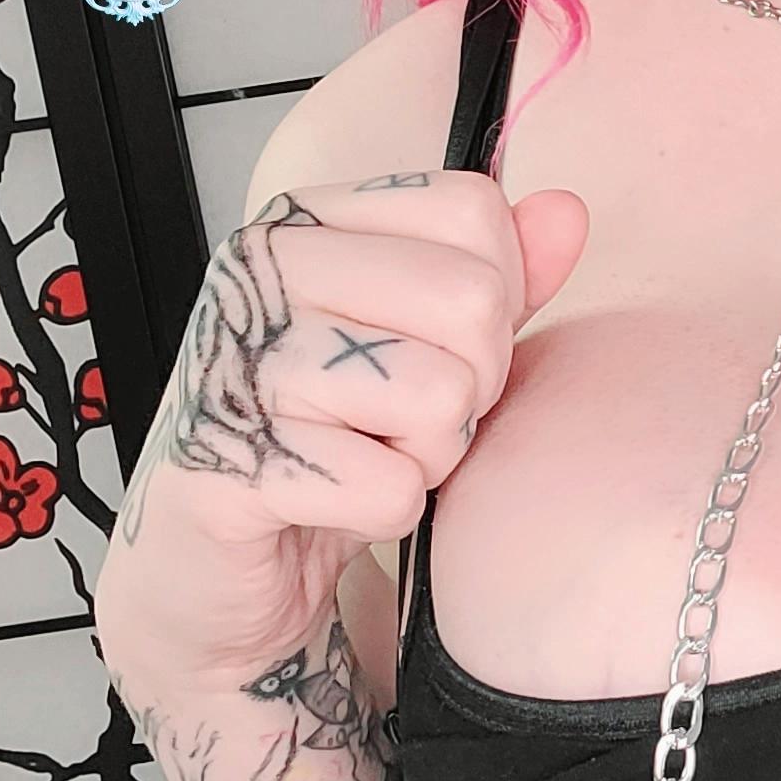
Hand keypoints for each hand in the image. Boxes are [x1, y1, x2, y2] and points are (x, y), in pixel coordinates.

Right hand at [94, 173, 587, 692]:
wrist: (213, 569)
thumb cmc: (321, 442)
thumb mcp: (420, 346)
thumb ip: (496, 275)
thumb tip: (567, 213)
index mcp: (304, 221)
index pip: (470, 211)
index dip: (493, 297)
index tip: (434, 347)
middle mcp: (259, 269)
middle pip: (471, 300)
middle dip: (470, 386)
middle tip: (401, 422)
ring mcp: (235, 361)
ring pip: (439, 396)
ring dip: (429, 454)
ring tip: (365, 457)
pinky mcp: (229, 463)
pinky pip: (391, 488)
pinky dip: (385, 513)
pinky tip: (330, 504)